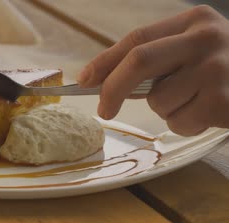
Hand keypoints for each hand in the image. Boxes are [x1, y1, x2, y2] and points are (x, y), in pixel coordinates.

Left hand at [77, 5, 228, 135]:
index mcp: (193, 21)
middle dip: (113, 88)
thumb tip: (102, 79)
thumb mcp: (195, 50)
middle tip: (104, 110)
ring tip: (192, 102)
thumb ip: (158, 59)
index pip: (136, 39)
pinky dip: (184, 125)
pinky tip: (206, 114)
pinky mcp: (223, 101)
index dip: (105, 61)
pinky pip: (179, 121)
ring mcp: (216, 69)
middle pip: (139, 61)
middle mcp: (205, 39)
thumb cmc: (226, 69)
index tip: (84, 79)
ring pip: (158, 100)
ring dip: (164, 110)